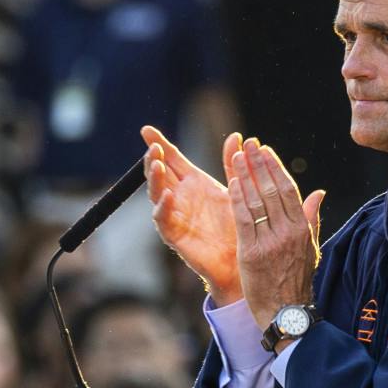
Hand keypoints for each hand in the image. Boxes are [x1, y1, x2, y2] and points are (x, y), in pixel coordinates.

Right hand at [142, 125, 242, 303]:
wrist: (240, 257)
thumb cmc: (238, 224)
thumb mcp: (236, 188)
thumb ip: (232, 163)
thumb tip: (237, 136)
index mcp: (193, 182)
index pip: (172, 158)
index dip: (159, 143)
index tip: (146, 129)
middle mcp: (180, 196)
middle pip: (159, 172)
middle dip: (153, 158)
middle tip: (154, 147)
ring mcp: (175, 214)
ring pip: (156, 193)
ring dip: (154, 178)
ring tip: (156, 164)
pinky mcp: (174, 234)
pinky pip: (163, 220)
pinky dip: (163, 207)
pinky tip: (168, 195)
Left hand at [229, 142, 324, 329]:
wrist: (286, 313)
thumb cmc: (296, 281)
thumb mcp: (310, 248)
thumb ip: (311, 218)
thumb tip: (319, 193)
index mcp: (302, 229)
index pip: (288, 190)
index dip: (275, 167)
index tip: (265, 150)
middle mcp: (288, 232)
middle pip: (271, 190)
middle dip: (259, 164)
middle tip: (248, 144)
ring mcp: (270, 242)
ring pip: (256, 201)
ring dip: (245, 176)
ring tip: (235, 156)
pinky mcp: (252, 253)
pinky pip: (244, 220)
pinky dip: (237, 199)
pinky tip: (231, 182)